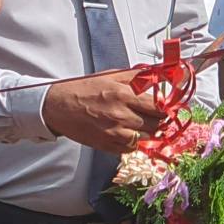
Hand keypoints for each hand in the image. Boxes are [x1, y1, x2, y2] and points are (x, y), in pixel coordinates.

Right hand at [42, 71, 166, 152]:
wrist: (58, 106)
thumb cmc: (83, 89)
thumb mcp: (110, 75)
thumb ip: (136, 76)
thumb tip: (158, 74)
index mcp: (122, 95)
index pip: (158, 106)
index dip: (164, 107)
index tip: (164, 107)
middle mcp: (120, 115)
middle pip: (155, 124)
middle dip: (157, 119)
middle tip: (152, 115)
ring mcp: (114, 133)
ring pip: (146, 138)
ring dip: (147, 132)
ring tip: (139, 123)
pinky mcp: (107, 146)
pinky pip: (131, 149)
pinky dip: (133, 142)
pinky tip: (127, 132)